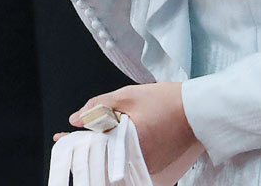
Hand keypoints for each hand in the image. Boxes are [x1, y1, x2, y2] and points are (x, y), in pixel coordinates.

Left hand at [65, 83, 198, 174]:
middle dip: (88, 145)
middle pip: (104, 156)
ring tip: (92, 134)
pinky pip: (130, 159)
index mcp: (130, 143)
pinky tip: (116, 137)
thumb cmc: (167, 100)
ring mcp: (148, 165)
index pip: (94, 145)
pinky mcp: (156, 164)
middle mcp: (139, 160)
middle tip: (73, 136)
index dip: (75, 141)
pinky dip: (121, 150)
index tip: (60, 137)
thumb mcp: (128, 95)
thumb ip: (99, 106)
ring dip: (104, 147)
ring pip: (117, 158)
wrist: (200, 109)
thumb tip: (76, 118)